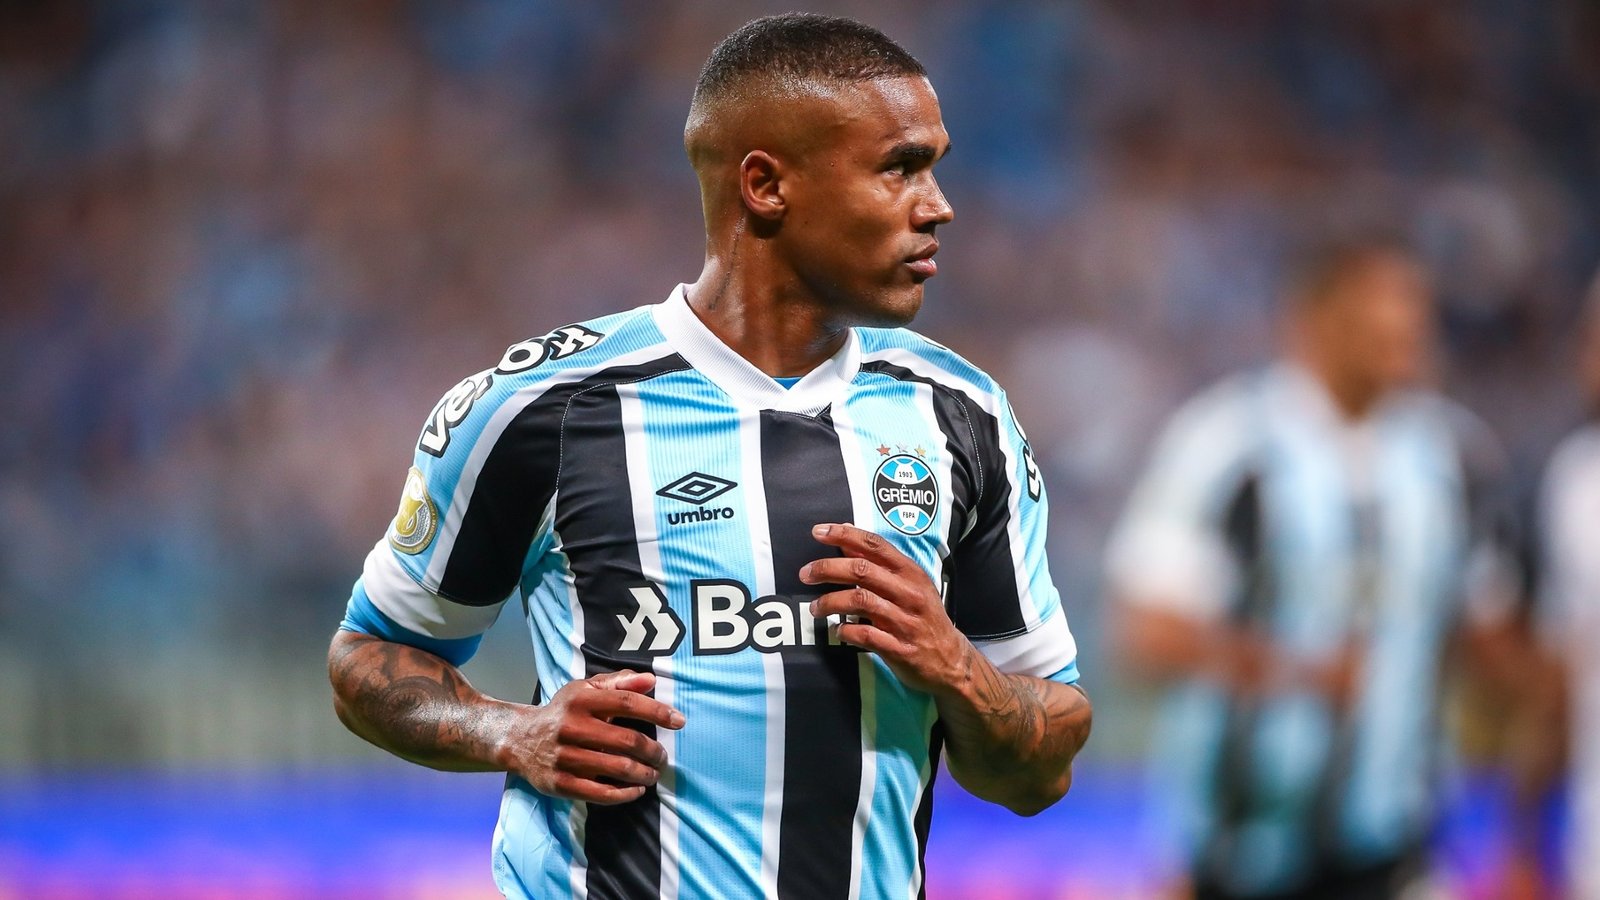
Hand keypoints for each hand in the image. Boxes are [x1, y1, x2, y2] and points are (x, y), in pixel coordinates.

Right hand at [502, 669, 684, 805]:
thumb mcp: (585, 690)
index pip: (627, 703)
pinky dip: (625, 794)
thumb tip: (651, 680)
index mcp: (581, 700)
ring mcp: (565, 757)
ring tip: (653, 773)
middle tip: (663, 756)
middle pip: (627, 740)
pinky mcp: (560, 783)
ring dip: (644, 773)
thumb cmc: (564, 712)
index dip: (657, 712)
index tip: (679, 721)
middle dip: (654, 751)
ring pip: (618, 768)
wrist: (520, 740)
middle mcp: (572, 727)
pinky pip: (601, 793)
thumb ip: (619, 683)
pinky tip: (636, 790)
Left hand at [799, 522, 968, 695]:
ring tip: (815, 608)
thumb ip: (879, 564)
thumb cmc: (923, 617)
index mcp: (911, 573)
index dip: (844, 535)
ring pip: (861, 601)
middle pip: (862, 570)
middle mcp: (910, 593)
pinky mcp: (901, 649)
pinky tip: (838, 631)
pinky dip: (846, 632)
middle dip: (828, 569)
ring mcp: (906, 622)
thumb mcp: (909, 585)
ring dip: (830, 602)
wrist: (951, 660)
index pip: (875, 545)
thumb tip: (845, 540)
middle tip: (805, 574)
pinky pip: (866, 636)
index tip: (819, 531)